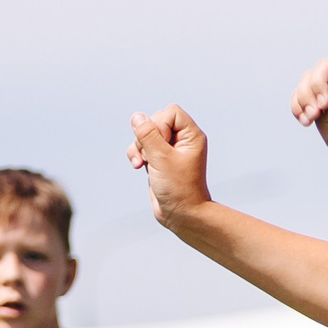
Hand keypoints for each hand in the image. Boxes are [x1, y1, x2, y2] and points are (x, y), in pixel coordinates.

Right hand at [128, 106, 212, 227]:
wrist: (181, 214)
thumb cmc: (178, 188)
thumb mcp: (161, 158)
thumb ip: (148, 134)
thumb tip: (137, 116)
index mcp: (191, 136)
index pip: (171, 112)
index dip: (160, 124)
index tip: (162, 146)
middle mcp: (182, 140)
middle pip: (155, 120)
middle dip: (146, 137)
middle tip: (150, 156)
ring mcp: (169, 150)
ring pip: (145, 134)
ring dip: (138, 147)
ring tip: (142, 163)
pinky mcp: (158, 159)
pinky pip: (142, 146)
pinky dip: (136, 154)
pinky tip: (138, 166)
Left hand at [291, 56, 327, 169]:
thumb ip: (320, 115)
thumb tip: (322, 94)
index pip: (302, 91)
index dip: (298, 103)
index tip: (308, 120)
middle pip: (309, 76)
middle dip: (306, 94)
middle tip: (317, 112)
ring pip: (324, 66)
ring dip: (317, 83)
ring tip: (325, 103)